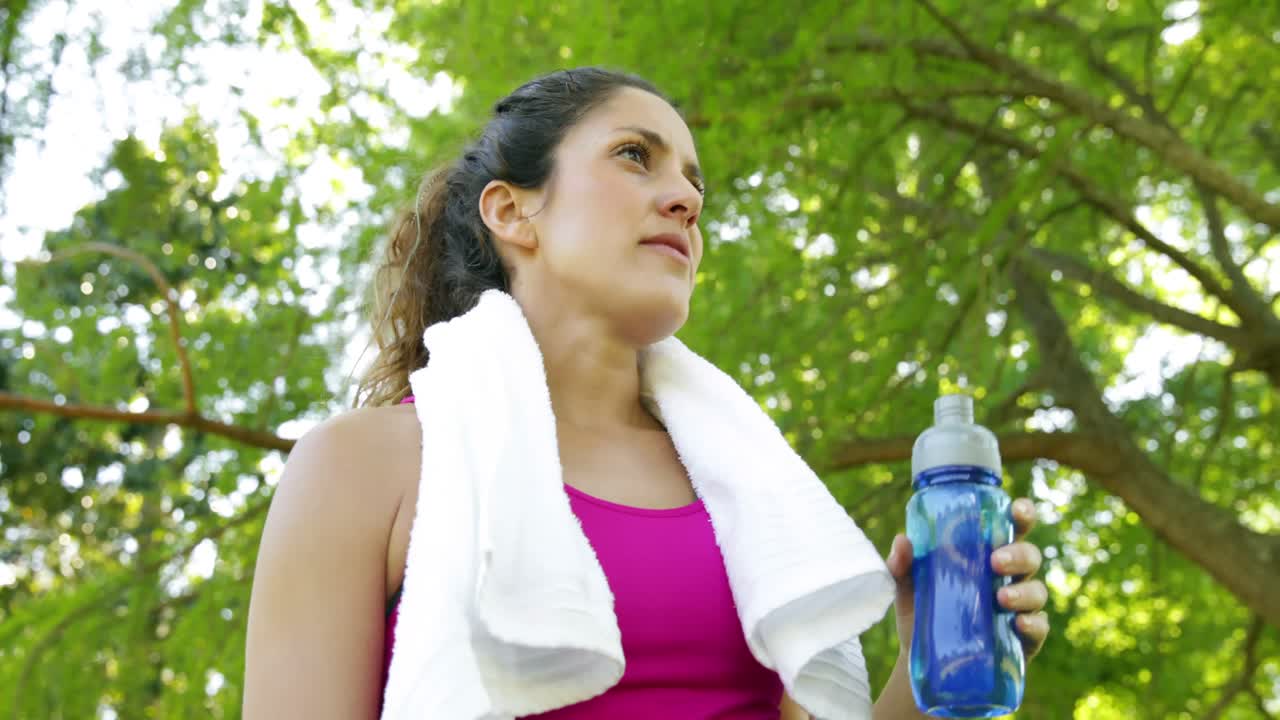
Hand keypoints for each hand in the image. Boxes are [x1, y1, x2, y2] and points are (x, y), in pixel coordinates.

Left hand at [885, 497, 1049, 660]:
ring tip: (1002, 597)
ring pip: (1037, 591)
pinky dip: (1033, 625)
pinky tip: (1019, 624)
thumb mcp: (907, 587)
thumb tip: (902, 540)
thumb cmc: (921, 611)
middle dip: (1018, 555)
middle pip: (1029, 556)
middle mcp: (1008, 577)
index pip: (1010, 529)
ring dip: (1023, 592)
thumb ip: (903, 565)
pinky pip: (1039, 628)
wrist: (922, 661)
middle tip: (995, 561)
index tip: (1016, 509)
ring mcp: (1018, 608)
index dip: (1021, 515)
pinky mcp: (1023, 640)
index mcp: (985, 556)